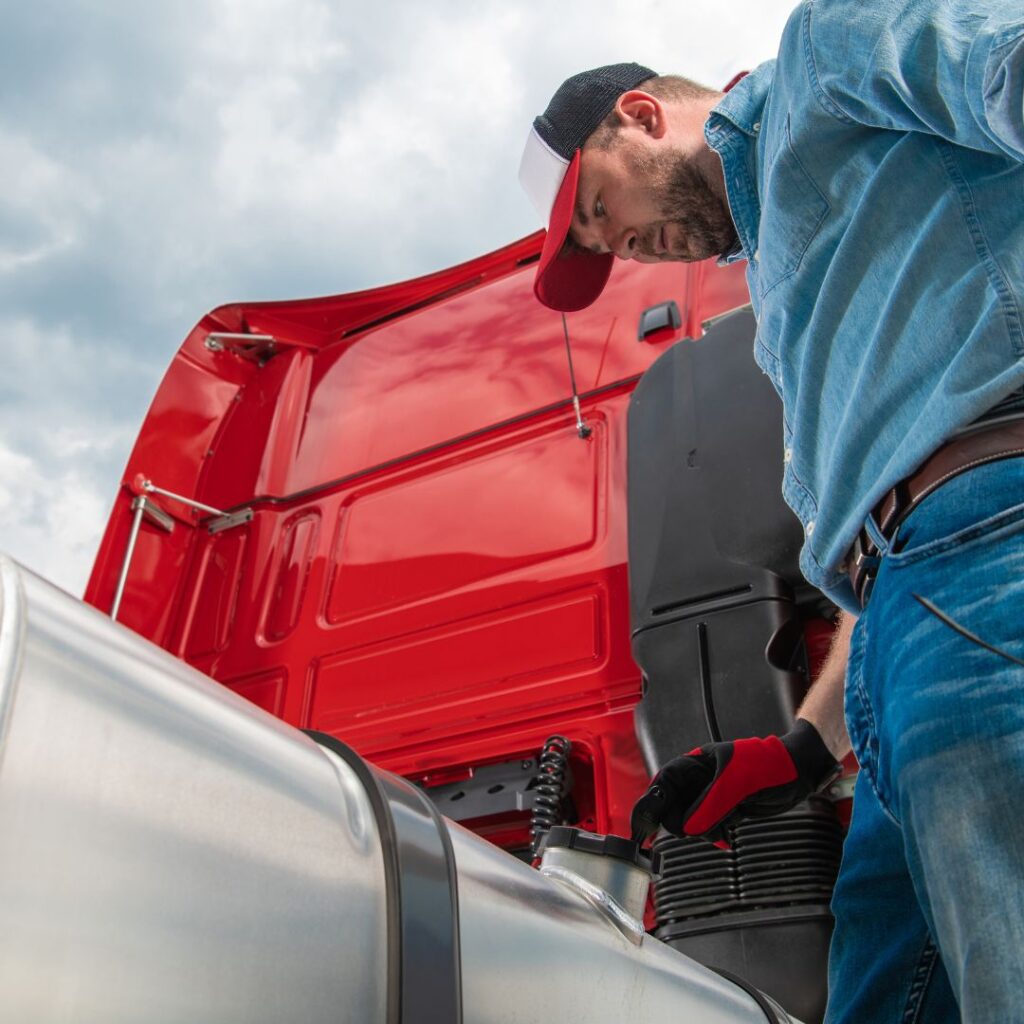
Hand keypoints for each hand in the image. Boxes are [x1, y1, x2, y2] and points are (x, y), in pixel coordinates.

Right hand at [630, 719, 839, 844]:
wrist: (799, 773)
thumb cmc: (769, 765)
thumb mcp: (738, 782)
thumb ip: (711, 804)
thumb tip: (689, 828)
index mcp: (694, 764)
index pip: (662, 784)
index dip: (649, 805)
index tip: (642, 828)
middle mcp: (698, 781)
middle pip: (672, 808)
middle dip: (686, 823)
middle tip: (705, 829)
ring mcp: (710, 797)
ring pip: (689, 822)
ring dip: (704, 832)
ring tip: (726, 828)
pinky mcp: (723, 811)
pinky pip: (706, 829)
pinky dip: (715, 836)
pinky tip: (728, 836)